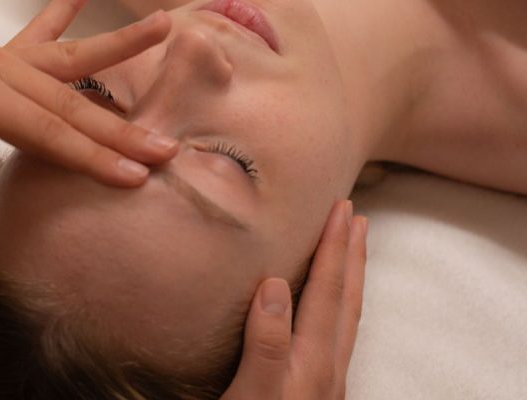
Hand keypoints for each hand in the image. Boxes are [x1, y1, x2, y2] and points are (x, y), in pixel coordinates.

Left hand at [0, 0, 174, 189]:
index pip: (44, 129)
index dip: (90, 155)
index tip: (135, 176)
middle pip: (68, 100)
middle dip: (119, 129)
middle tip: (168, 150)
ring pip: (70, 59)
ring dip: (118, 50)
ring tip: (165, 25)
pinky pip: (41, 34)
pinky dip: (65, 13)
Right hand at [220, 200, 367, 399]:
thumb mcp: (252, 393)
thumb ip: (266, 344)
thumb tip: (274, 284)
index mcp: (314, 360)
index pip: (327, 292)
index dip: (333, 248)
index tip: (341, 209)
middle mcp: (329, 368)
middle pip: (346, 301)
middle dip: (350, 255)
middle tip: (356, 217)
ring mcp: (327, 382)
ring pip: (346, 319)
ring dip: (350, 279)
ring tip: (352, 252)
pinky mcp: (318, 391)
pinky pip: (338, 336)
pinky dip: (339, 309)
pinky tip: (328, 311)